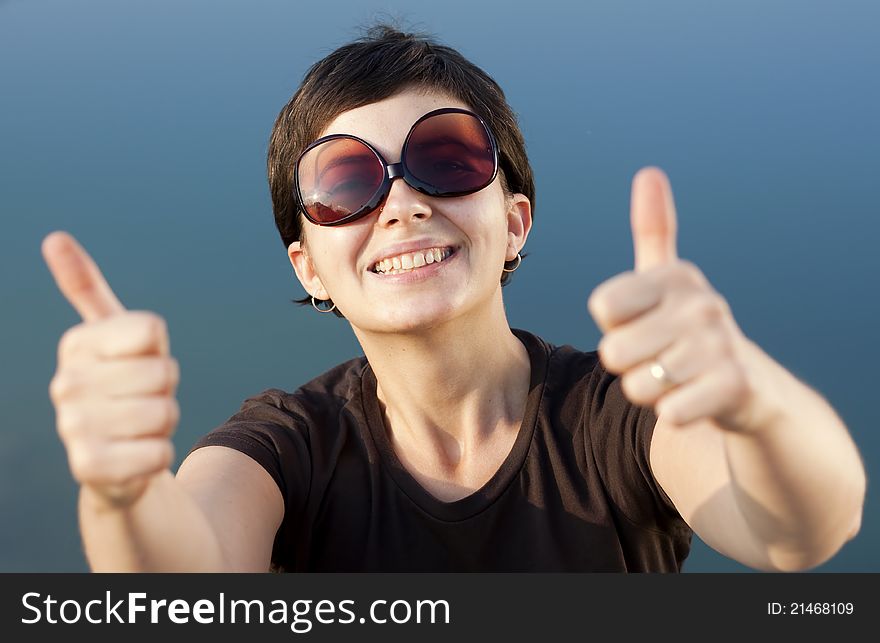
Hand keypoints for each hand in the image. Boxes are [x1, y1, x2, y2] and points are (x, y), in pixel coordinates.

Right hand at [43, 231, 178, 507]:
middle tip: (143, 399)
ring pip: (165, 412)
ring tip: (139, 427)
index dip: (158, 349)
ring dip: (165, 423)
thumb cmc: (124, 386)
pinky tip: (136, 455)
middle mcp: (66, 382)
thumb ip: (87, 288)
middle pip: (163, 372)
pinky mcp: (87, 467)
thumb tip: (54, 237)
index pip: (151, 329)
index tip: (139, 360)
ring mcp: (72, 427)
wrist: (116, 458)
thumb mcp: (114, 336)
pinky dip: (160, 455)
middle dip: (166, 389)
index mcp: (77, 343)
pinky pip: (159, 453)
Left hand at [587, 168, 754, 429]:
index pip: (603, 308)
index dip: (614, 327)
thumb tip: (650, 172)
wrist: (751, 386)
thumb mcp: (670, 279)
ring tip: (679, 378)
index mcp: (675, 276)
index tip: (643, 324)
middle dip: (629, 366)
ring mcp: (720, 343)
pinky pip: (669, 412)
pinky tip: (695, 400)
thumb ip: (655, 231)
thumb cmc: (691, 329)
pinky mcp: (733, 385)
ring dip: (650, 393)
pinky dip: (673, 414)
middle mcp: (700, 303)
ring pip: (636, 387)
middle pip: (612, 352)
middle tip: (661, 359)